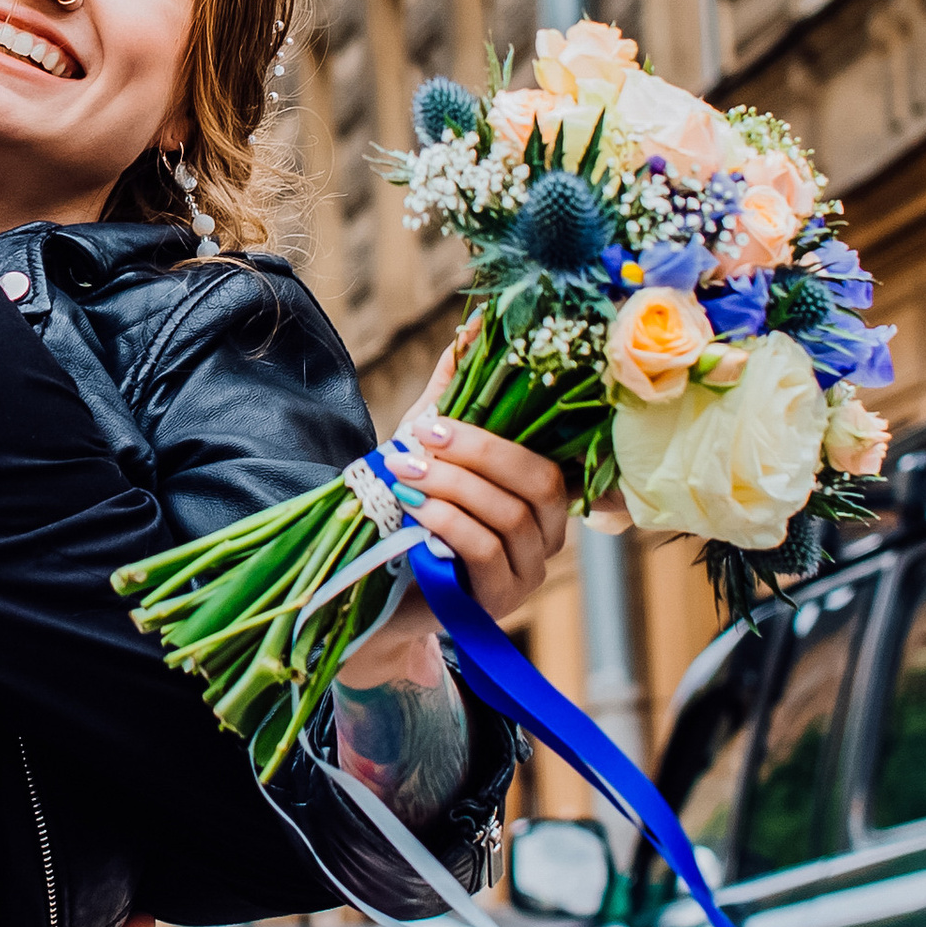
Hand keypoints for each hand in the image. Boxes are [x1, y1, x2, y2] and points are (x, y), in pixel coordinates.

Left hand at [367, 375, 570, 636]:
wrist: (374, 591)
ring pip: (511, 516)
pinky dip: (449, 522)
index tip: (438, 415)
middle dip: (479, 452)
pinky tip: (414, 508)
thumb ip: (454, 388)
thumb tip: (474, 325)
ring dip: (454, 486)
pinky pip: (487, 553)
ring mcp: (528, 572)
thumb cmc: (411, 513)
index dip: (509, 427)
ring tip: (405, 471)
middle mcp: (548, 534)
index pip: (551, 453)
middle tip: (422, 436)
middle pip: (539, 481)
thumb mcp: (427, 445)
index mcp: (541, 493)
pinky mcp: (499, 601)